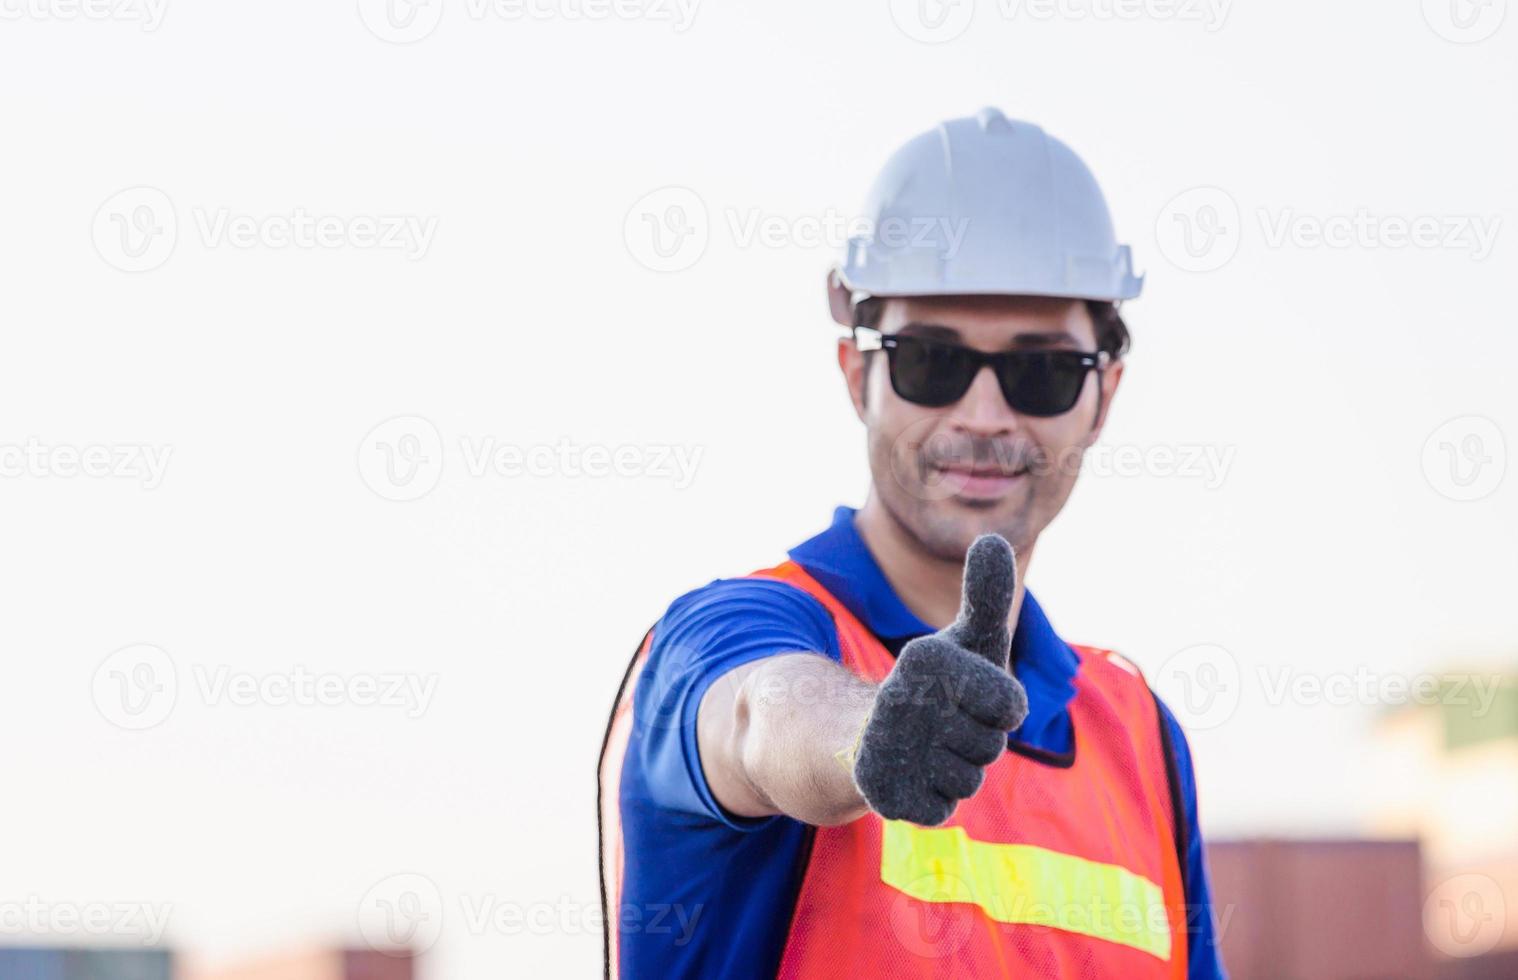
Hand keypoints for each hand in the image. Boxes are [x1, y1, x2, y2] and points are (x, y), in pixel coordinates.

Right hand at [851, 534, 1028, 825]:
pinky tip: (912, 776)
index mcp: (927, 658)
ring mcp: (888, 748)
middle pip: (991, 747)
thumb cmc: (935, 686)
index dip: (1003, 706)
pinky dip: (934, 798)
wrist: (861, 736)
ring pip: (968, 781)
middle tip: (946, 724)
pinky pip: (940, 810)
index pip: (1011, 705)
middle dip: (978, 741)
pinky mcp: (881, 793)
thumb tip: (995, 535)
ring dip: (956, 770)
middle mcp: (902, 699)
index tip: (974, 694)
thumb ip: (984, 594)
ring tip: (926, 747)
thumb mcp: (965, 639)